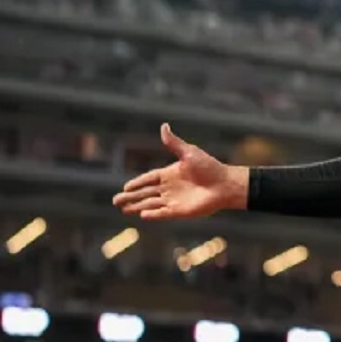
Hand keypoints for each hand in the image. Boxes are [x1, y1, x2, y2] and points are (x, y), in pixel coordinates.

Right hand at [112, 123, 247, 219]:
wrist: (225, 183)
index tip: (125, 187)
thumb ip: (173, 143)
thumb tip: (164, 126)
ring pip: (150, 204)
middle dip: (131, 197)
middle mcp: (170, 188)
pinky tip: (142, 215)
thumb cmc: (209, 167)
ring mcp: (174, 200)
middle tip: (115, 201)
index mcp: (170, 173)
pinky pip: (163, 213)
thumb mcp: (189, 152)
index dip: (137, 183)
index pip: (149, 178)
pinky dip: (153, 214)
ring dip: (137, 207)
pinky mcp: (180, 211)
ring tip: (123, 209)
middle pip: (145, 193)